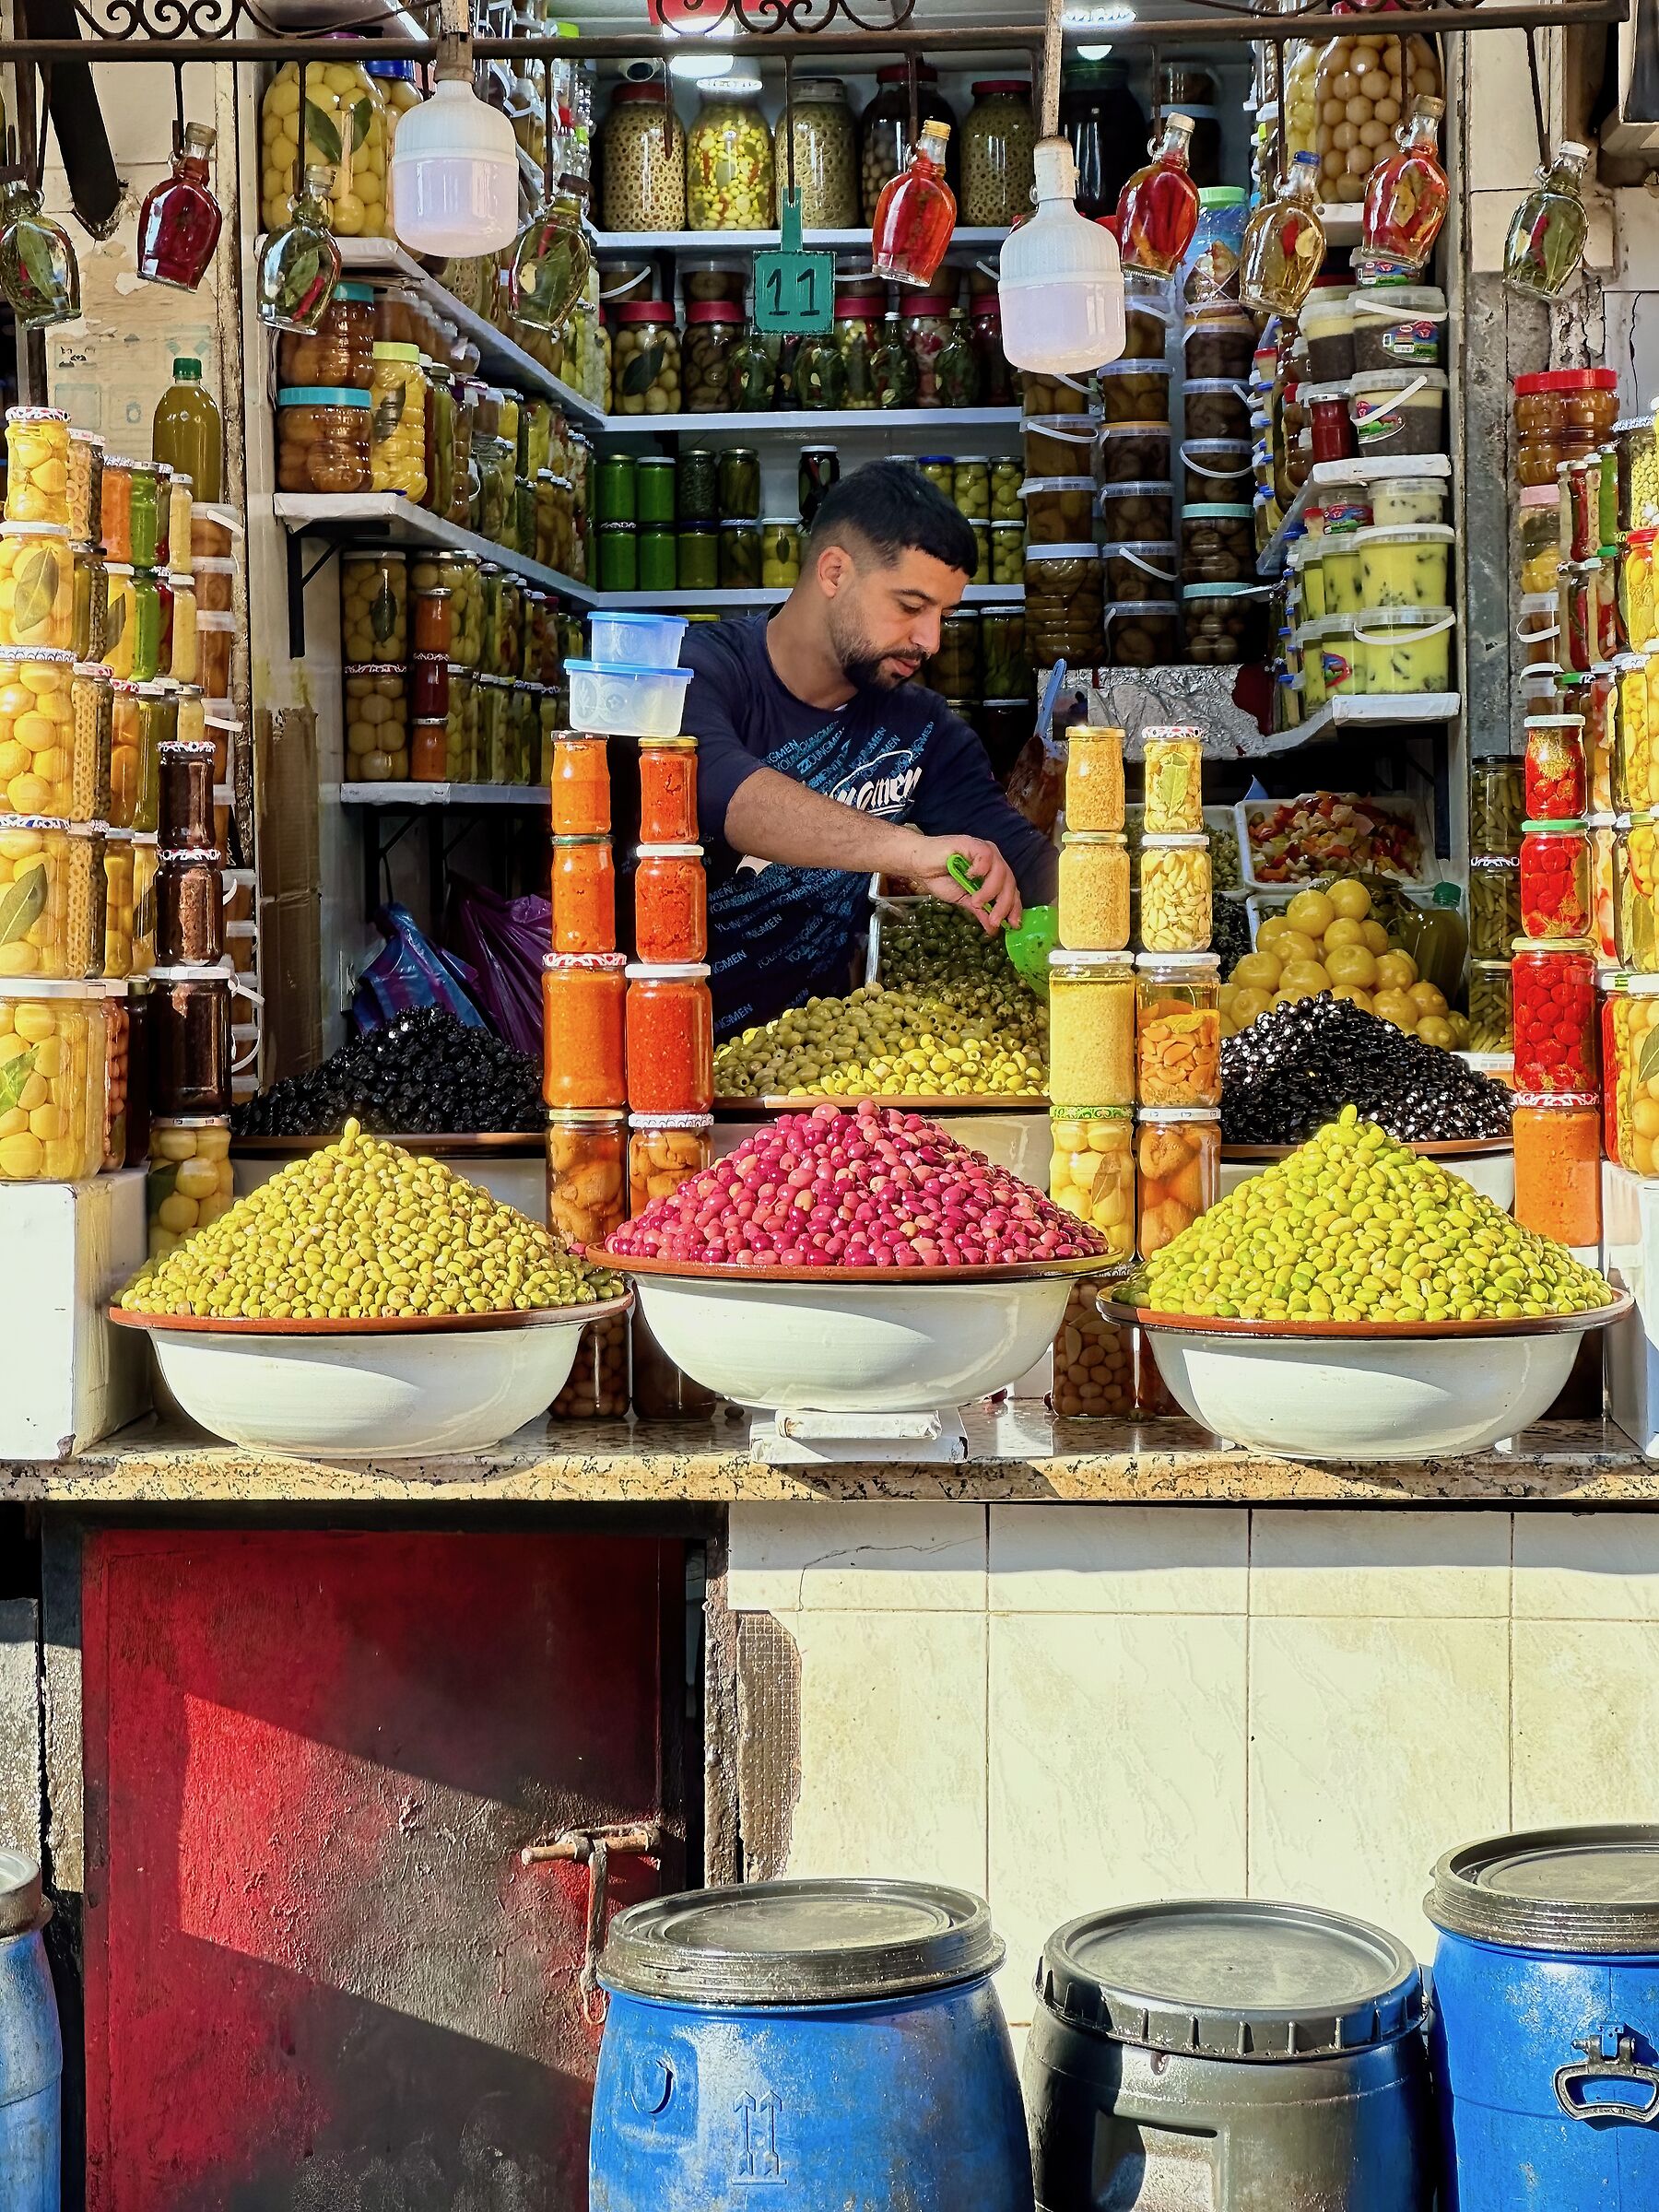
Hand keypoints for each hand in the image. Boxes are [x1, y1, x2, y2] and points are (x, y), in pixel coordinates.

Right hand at [902, 832, 1022, 933]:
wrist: (918, 865)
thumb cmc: (939, 878)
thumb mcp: (963, 900)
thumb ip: (979, 911)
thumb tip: (992, 930)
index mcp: (993, 874)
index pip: (1011, 890)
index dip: (1014, 908)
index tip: (1013, 925)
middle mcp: (993, 861)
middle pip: (1009, 882)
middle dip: (1003, 904)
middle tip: (993, 920)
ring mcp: (983, 851)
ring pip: (1000, 870)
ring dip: (990, 890)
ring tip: (976, 901)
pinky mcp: (971, 843)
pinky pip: (986, 855)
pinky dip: (982, 868)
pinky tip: (971, 876)